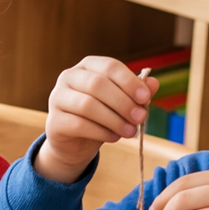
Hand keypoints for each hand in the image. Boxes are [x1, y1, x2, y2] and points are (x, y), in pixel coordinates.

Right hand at [37, 56, 153, 185]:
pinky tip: (114, 138)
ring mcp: (57, 98)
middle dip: (123, 102)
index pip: (109, 66)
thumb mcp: (122, 103)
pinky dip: (101, 132)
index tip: (145, 98)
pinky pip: (79, 125)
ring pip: (87, 105)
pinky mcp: (54, 121)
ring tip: (131, 132)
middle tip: (140, 118)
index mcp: (87, 66)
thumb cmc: (101, 117)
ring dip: (114, 120)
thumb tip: (153, 84)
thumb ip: (136, 93)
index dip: (129, 81)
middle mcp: (69, 77)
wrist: (76, 143)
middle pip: (97, 84)